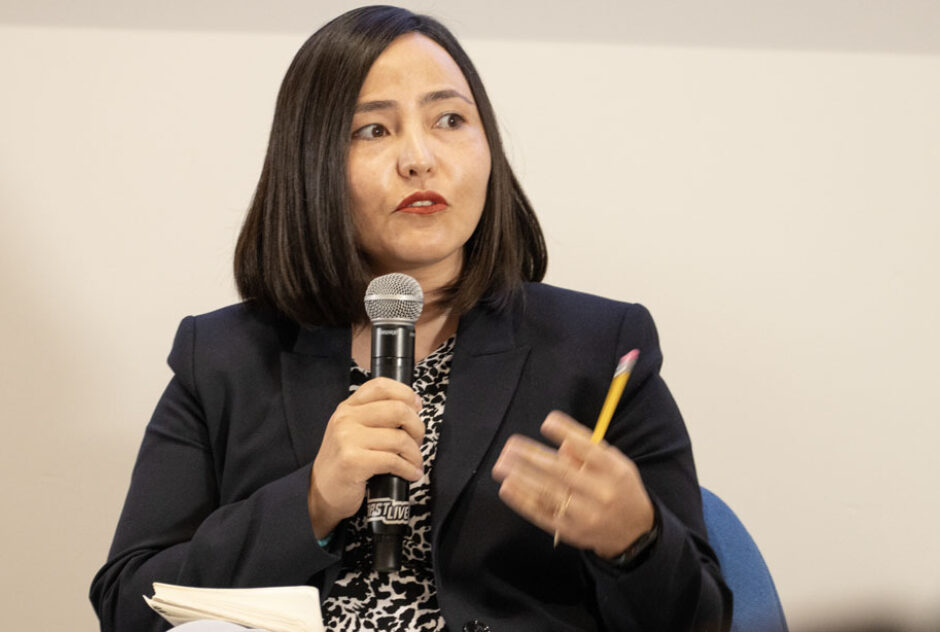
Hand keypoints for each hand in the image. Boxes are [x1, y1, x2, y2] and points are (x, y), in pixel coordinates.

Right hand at [307, 377, 424, 538]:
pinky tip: (411, 474)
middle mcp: (346, 418)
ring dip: (415, 454)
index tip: (416, 408)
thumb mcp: (353, 431)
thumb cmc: (346, 462)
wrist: (323, 493)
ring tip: (415, 463)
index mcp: (348, 407)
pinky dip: (408, 469)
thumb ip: (375, 416)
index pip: (381, 385)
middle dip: (417, 427)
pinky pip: (393, 461)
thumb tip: (413, 408)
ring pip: (399, 438)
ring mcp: (347, 439)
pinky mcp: (353, 461)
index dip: (405, 394)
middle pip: (397, 410)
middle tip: (418, 441)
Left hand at [491, 411, 654, 558]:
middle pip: (561, 472)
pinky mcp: (570, 531)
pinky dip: (522, 500)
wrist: (634, 534)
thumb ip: (591, 451)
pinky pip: (542, 514)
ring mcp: (584, 514)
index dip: (567, 434)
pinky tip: (507, 487)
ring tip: (501, 464)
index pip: (589, 450)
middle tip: (510, 445)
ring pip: (548, 493)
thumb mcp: (616, 465)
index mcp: (614, 472)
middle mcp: (600, 493)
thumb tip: (562, 444)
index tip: (546, 422)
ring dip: (521, 477)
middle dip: (532, 457)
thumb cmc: (619, 488)